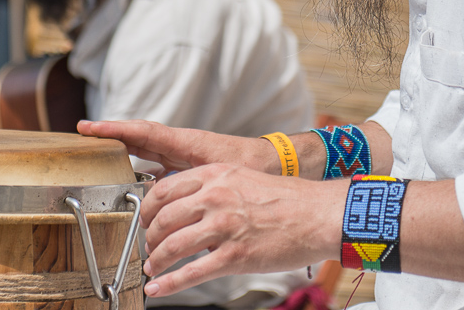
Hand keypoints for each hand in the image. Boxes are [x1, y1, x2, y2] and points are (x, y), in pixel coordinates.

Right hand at [77, 119, 277, 174]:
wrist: (276, 164)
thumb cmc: (254, 167)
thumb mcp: (223, 176)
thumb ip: (196, 185)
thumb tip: (168, 201)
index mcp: (186, 143)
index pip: (143, 132)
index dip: (114, 130)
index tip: (87, 128)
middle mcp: (181, 145)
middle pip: (138, 137)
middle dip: (110, 136)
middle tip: (81, 138)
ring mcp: (183, 154)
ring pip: (146, 149)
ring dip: (123, 150)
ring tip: (97, 156)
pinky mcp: (189, 165)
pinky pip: (157, 162)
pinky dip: (141, 166)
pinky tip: (130, 179)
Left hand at [138, 163, 345, 297]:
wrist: (319, 215)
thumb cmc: (287, 199)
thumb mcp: (244, 177)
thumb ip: (214, 186)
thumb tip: (187, 204)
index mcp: (215, 174)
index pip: (164, 189)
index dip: (148, 209)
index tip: (144, 220)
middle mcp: (215, 197)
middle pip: (163, 218)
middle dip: (149, 237)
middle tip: (148, 247)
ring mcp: (223, 227)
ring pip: (171, 246)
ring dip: (155, 260)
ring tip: (152, 268)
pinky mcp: (234, 256)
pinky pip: (191, 273)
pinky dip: (168, 284)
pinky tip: (158, 289)